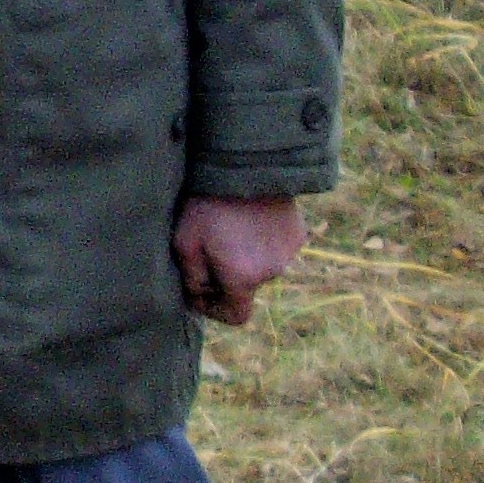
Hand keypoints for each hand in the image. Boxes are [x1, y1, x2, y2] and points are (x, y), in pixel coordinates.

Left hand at [173, 194, 305, 325]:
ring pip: (261, 265)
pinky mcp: (298, 233)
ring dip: (245, 256)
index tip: (200, 291)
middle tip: (209, 247)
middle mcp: (273, 272)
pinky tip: (247, 217)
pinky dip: (261, 240)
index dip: (215, 309)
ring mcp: (290, 252)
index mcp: (244, 278)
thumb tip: (199, 296)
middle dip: (227, 276)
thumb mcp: (185, 243)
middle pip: (246, 287)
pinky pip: (275, 247)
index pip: (236, 316)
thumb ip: (192, 279)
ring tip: (228, 227)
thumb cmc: (208, 205)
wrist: (246, 166)